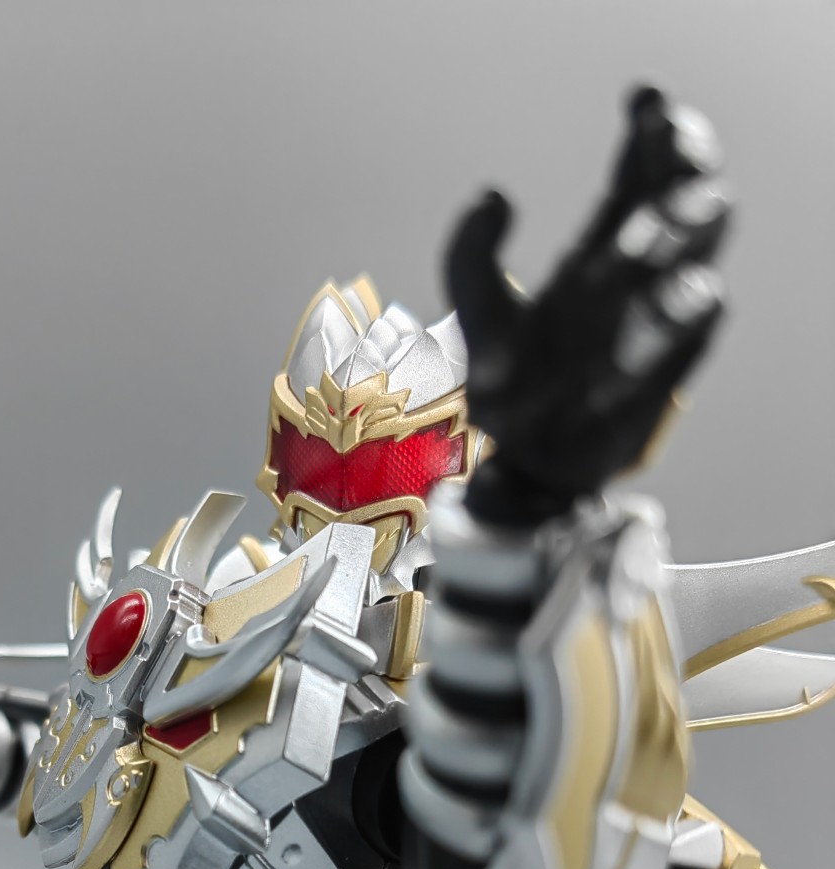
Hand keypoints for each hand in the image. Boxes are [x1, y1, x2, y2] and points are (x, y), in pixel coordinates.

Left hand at [448, 86, 729, 520]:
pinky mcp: (669, 368)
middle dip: (686, 168)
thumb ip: (469, 254)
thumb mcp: (476, 316)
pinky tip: (654, 303)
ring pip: (701, 256)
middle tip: (665, 153)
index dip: (655, 130)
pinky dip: (676, 313)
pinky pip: (694, 329)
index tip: (642, 101)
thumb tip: (495, 194)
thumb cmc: (510, 390)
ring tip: (649, 231)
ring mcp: (659, 321)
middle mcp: (640, 279)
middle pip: (689, 198)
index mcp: (600, 251)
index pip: (644, 173)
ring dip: (684, 237)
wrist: (529, 465)